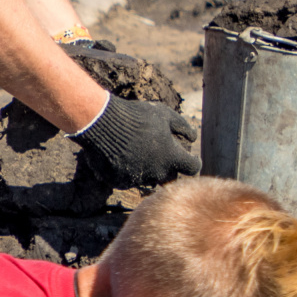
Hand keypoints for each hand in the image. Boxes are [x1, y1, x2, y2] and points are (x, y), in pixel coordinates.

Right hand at [73, 94, 200, 188]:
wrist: (102, 123)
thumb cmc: (136, 116)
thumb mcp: (164, 114)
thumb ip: (182, 127)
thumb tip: (193, 137)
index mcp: (172, 157)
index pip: (192, 168)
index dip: (193, 162)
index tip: (191, 158)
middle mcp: (157, 172)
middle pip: (170, 177)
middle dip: (170, 168)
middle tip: (162, 155)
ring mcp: (138, 179)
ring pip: (149, 180)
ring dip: (149, 170)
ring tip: (139, 153)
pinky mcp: (120, 182)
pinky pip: (130, 181)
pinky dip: (130, 172)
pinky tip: (124, 157)